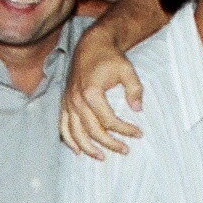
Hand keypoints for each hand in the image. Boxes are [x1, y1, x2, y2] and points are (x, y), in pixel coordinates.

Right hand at [62, 39, 145, 158]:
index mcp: (91, 92)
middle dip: (110, 143)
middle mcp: (77, 100)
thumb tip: (138, 109)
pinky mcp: (64, 102)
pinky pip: (63, 126)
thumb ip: (135, 89)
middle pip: (93, 131)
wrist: (91, 45)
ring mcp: (68, 102)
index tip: (138, 133)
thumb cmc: (110, 58)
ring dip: (88, 148)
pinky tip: (77, 151)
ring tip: (102, 157)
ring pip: (75, 133)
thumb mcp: (127, 70)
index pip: (109, 121)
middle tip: (125, 150)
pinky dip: (69, 140)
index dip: (125, 130)